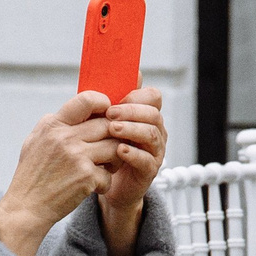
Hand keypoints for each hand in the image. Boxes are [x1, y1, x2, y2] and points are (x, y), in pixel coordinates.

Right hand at [0, 92, 117, 255]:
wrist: (25, 208)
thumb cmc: (32, 175)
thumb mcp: (36, 141)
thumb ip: (56, 124)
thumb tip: (81, 110)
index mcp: (53, 124)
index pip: (87, 99)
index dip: (103, 105)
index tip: (106, 116)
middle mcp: (65, 137)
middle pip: (107, 125)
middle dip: (112, 137)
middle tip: (107, 150)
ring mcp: (77, 156)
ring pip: (115, 148)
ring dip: (114, 159)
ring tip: (104, 167)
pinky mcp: (86, 177)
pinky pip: (109, 174)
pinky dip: (104, 183)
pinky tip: (93, 187)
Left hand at [95, 87, 166, 255]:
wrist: (102, 182)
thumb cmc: (101, 147)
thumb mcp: (101, 123)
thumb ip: (105, 102)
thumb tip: (102, 72)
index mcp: (145, 115)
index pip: (152, 96)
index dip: (136, 95)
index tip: (114, 100)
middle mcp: (155, 130)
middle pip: (153, 113)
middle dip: (131, 111)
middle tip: (109, 114)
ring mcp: (155, 151)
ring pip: (152, 134)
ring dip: (132, 129)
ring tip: (112, 130)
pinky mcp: (149, 171)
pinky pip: (147, 159)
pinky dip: (134, 154)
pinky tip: (119, 151)